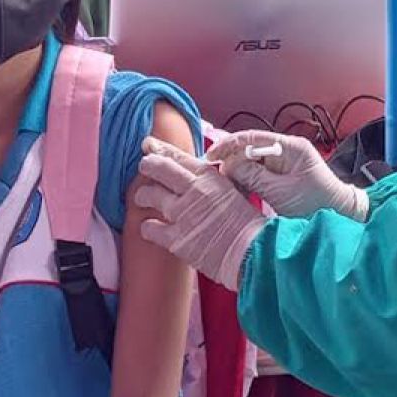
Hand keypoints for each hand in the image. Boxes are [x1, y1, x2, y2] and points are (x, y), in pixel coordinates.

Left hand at [135, 138, 266, 291]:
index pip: (178, 157)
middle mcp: (193, 191)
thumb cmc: (247, 223)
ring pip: (149, 195)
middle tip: (144, 166)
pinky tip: (149, 227)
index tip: (149, 145)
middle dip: (147, 165)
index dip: (160, 149)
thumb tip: (199, 175)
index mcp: (209, 177)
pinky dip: (147, 226)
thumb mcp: (235, 191)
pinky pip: (149, 227)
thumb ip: (214, 181)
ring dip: (143, 195)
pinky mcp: (175, 238)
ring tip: (142, 198)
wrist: (253, 251)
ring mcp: (182, 214)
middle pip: (160, 168)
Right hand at [207, 131, 369, 221]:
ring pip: (252, 161)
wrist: (340, 217)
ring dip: (238, 172)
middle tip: (214, 175)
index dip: (229, 146)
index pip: (253, 137)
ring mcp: (285, 162)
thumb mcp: (281, 193)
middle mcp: (287, 150)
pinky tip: (237, 190)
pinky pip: (258, 173)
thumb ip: (253, 177)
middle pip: (250, 148)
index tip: (212, 157)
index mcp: (291, 147)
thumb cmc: (317, 205)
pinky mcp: (282, 175)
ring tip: (225, 186)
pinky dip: (246, 180)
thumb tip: (228, 165)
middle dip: (231, 160)